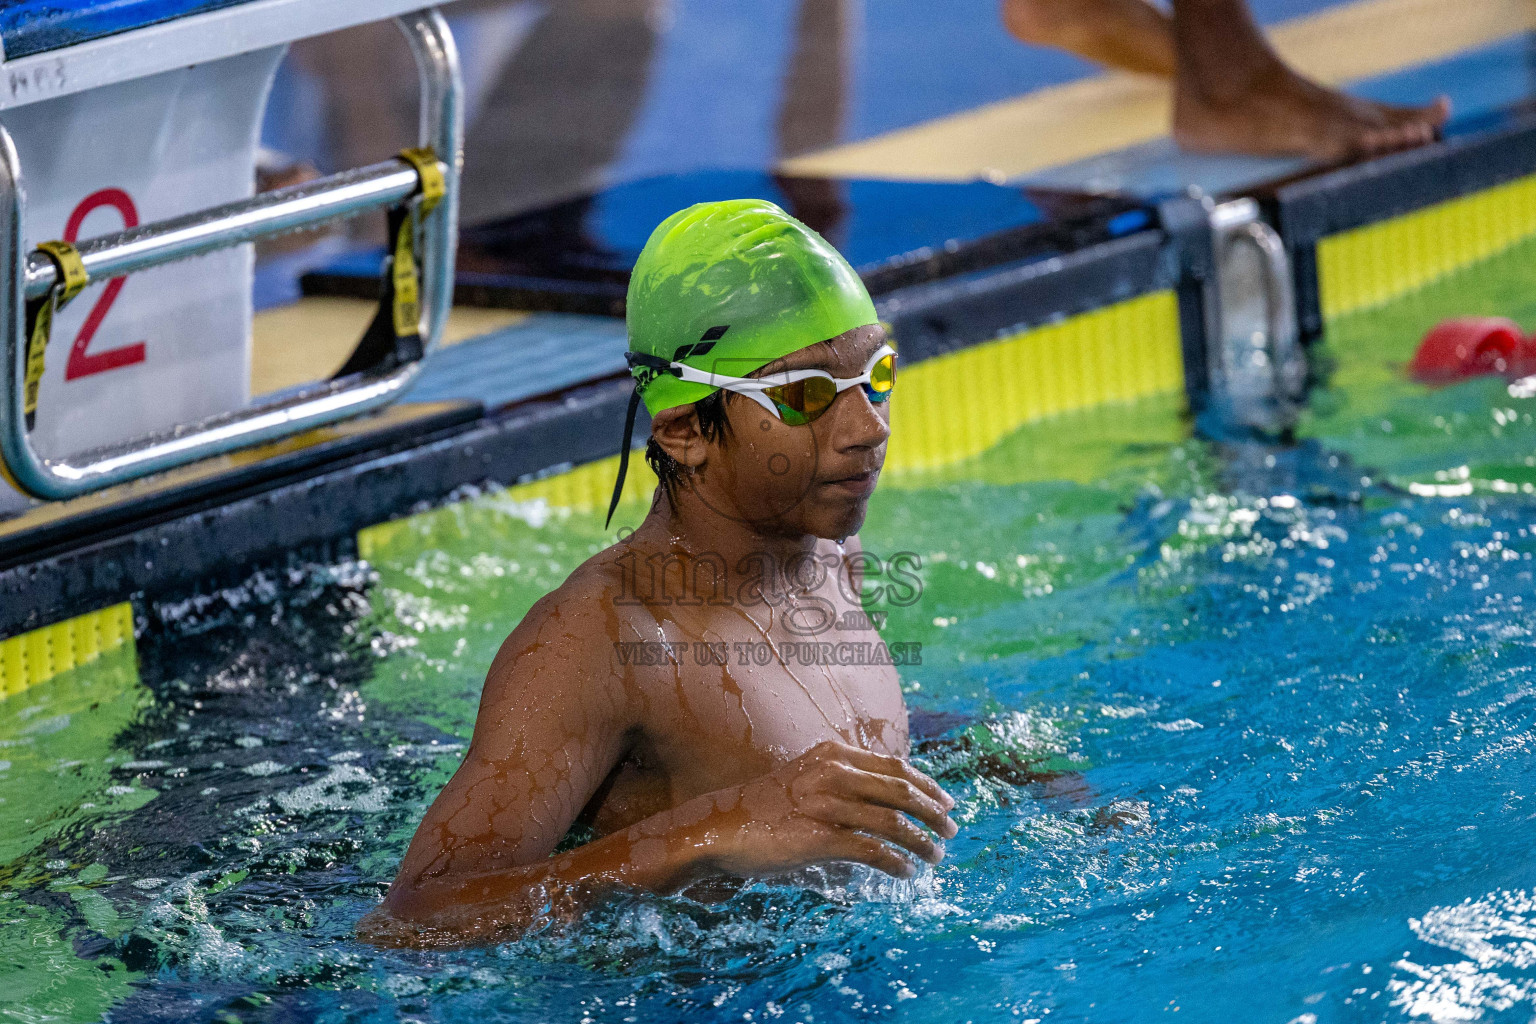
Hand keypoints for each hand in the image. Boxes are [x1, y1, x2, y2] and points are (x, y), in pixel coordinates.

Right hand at [689, 741, 958, 879]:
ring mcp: (825, 803)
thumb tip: (886, 801)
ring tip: (935, 857)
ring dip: (922, 841)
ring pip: (892, 821)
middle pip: (901, 790)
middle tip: (952, 830)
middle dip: (933, 812)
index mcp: (833, 755)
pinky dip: (896, 862)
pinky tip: (906, 872)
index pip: (895, 767)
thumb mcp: (807, 779)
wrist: (720, 827)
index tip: (947, 802)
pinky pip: (871, 850)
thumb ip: (842, 781)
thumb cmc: (766, 808)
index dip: (927, 785)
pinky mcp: (819, 836)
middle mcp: (832, 773)